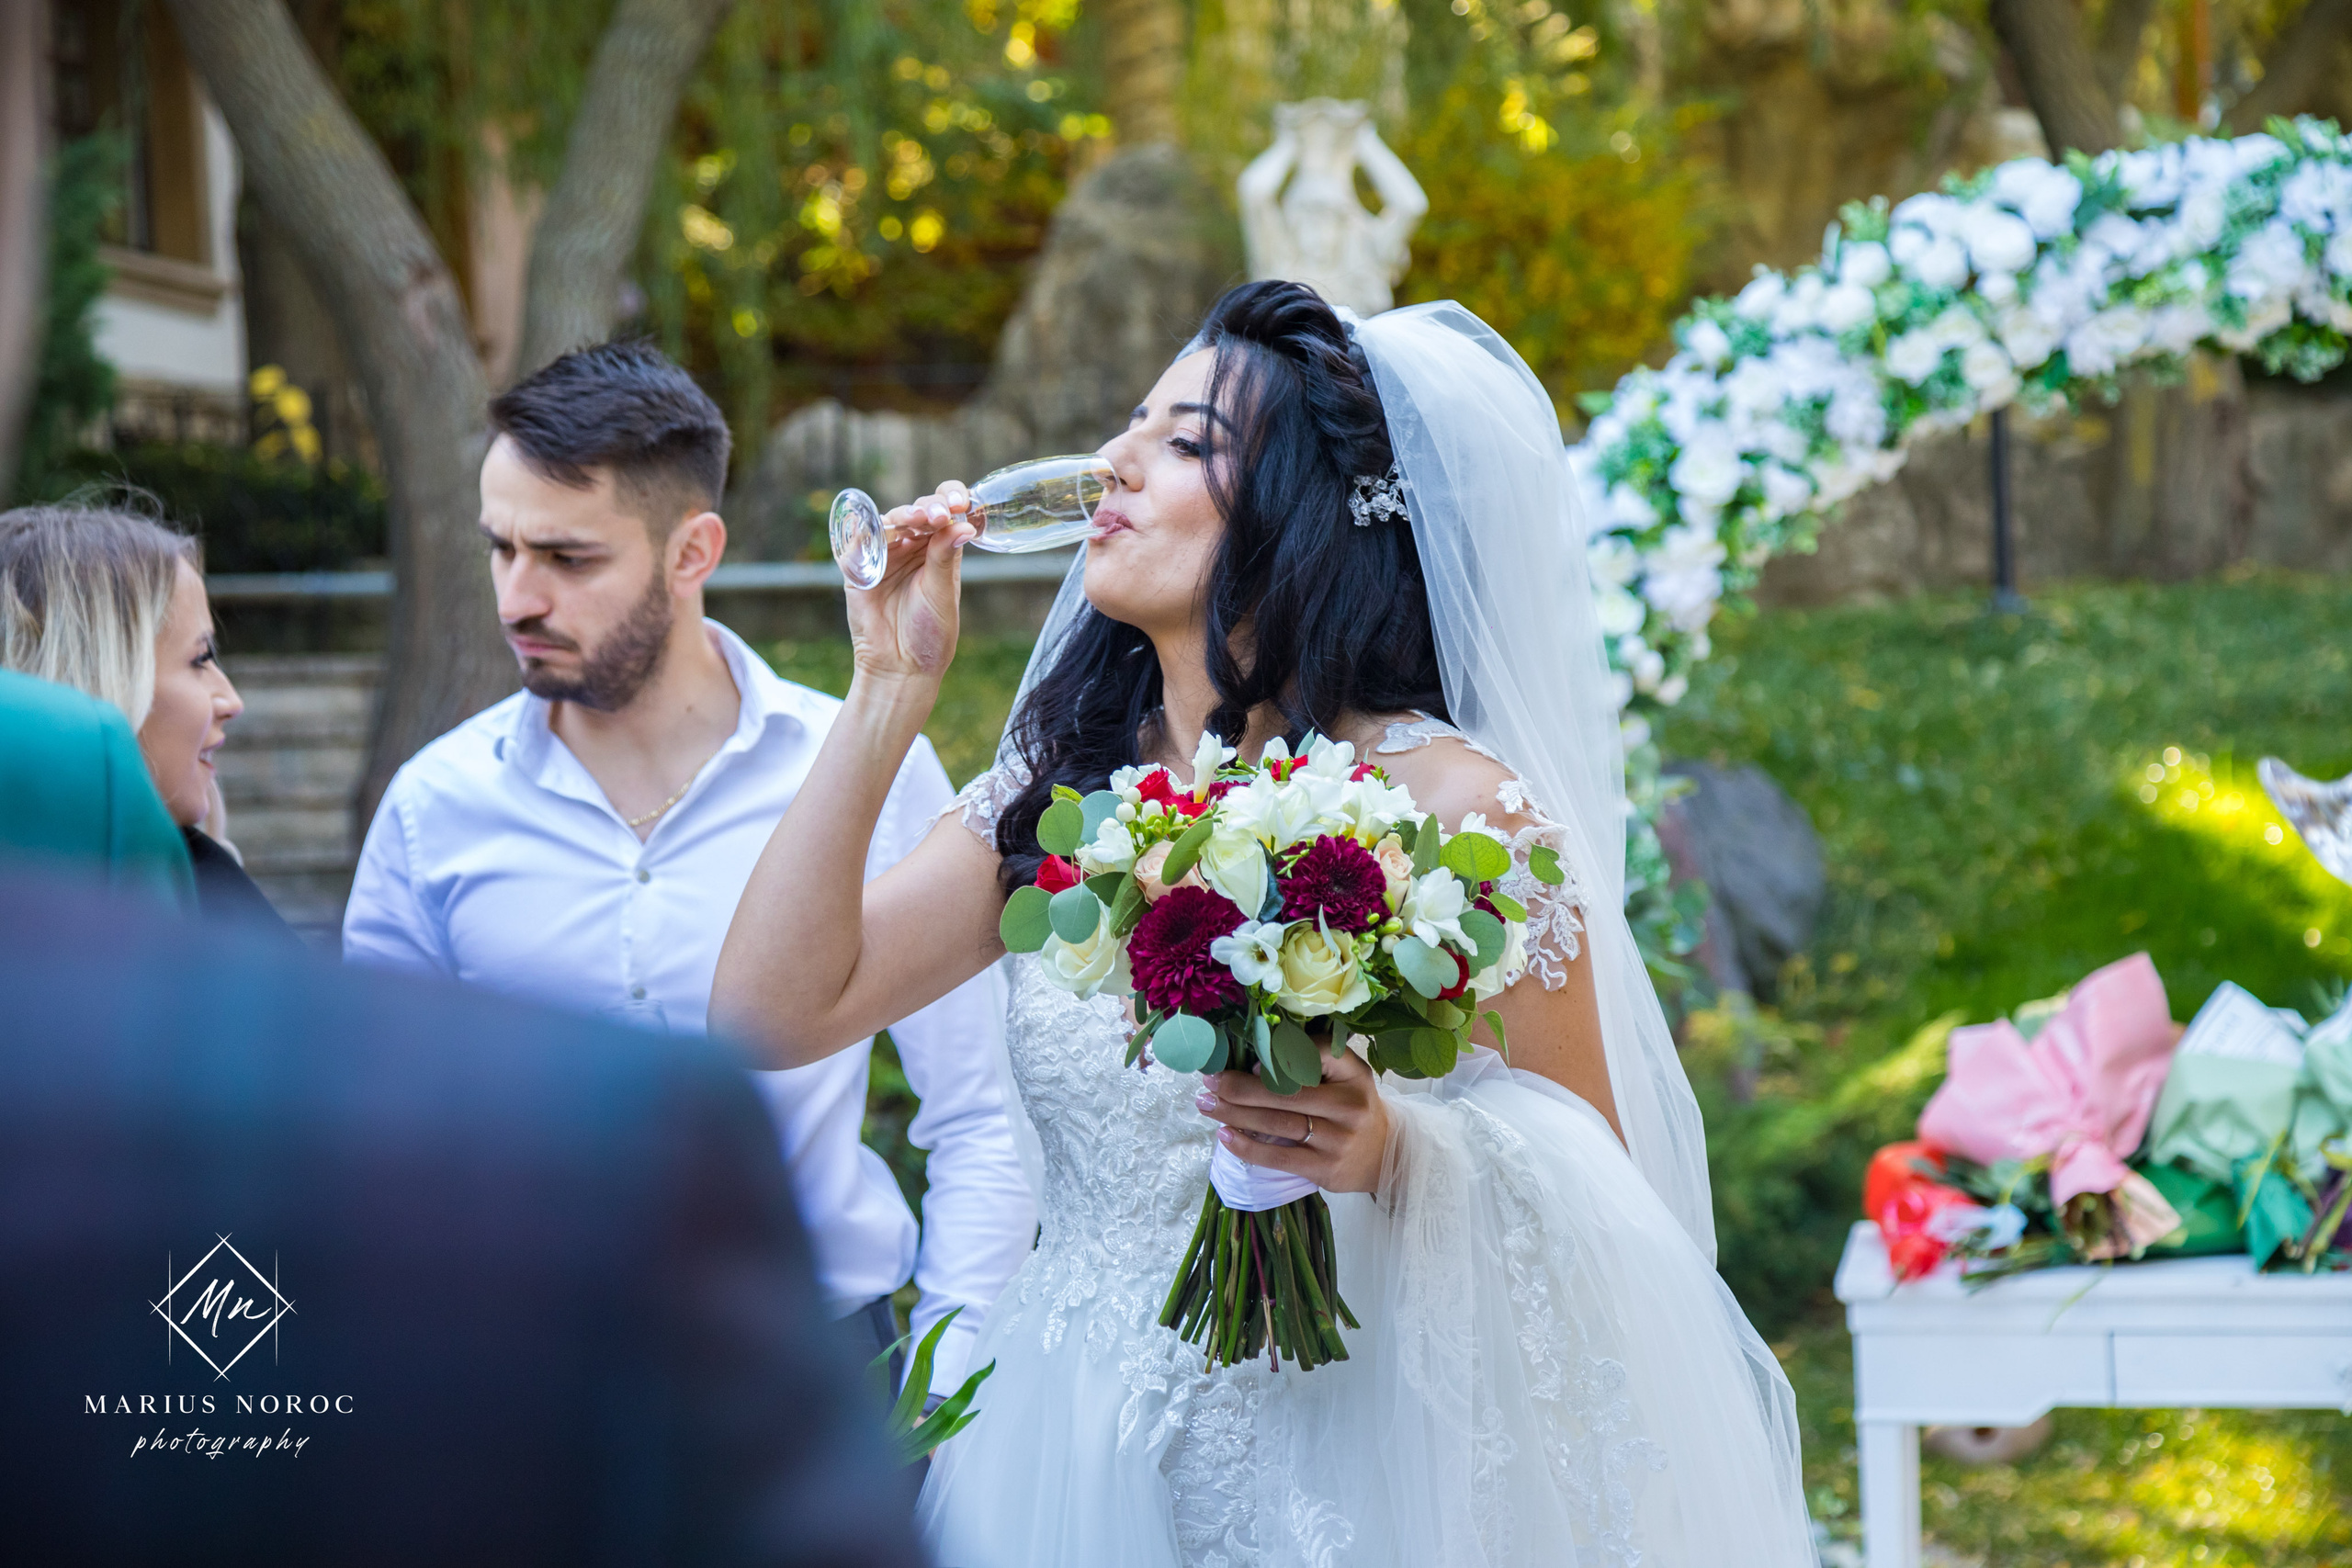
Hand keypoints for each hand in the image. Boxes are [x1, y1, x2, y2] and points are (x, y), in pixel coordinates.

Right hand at [846, 481, 974, 685]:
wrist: (900, 667)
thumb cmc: (930, 634)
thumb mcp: (942, 593)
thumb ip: (945, 557)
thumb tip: (963, 524)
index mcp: (939, 549)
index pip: (945, 511)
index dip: (951, 499)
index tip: (960, 503)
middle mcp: (913, 546)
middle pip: (919, 510)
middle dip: (929, 507)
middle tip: (939, 514)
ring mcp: (885, 554)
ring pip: (891, 521)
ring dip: (905, 515)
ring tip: (918, 519)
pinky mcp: (859, 567)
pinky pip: (861, 541)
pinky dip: (871, 532)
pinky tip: (884, 531)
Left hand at [1195, 1043, 1390, 1194]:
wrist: (1386, 1154)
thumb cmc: (1355, 1106)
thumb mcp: (1350, 1074)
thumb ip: (1316, 1057)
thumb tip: (1259, 1064)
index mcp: (1353, 1077)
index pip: (1315, 1056)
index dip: (1277, 1058)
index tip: (1247, 1061)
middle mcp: (1348, 1109)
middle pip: (1284, 1095)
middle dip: (1239, 1088)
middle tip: (1208, 1082)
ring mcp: (1336, 1142)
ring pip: (1277, 1125)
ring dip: (1235, 1115)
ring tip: (1207, 1105)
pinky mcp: (1324, 1170)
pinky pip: (1278, 1158)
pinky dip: (1248, 1147)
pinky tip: (1226, 1136)